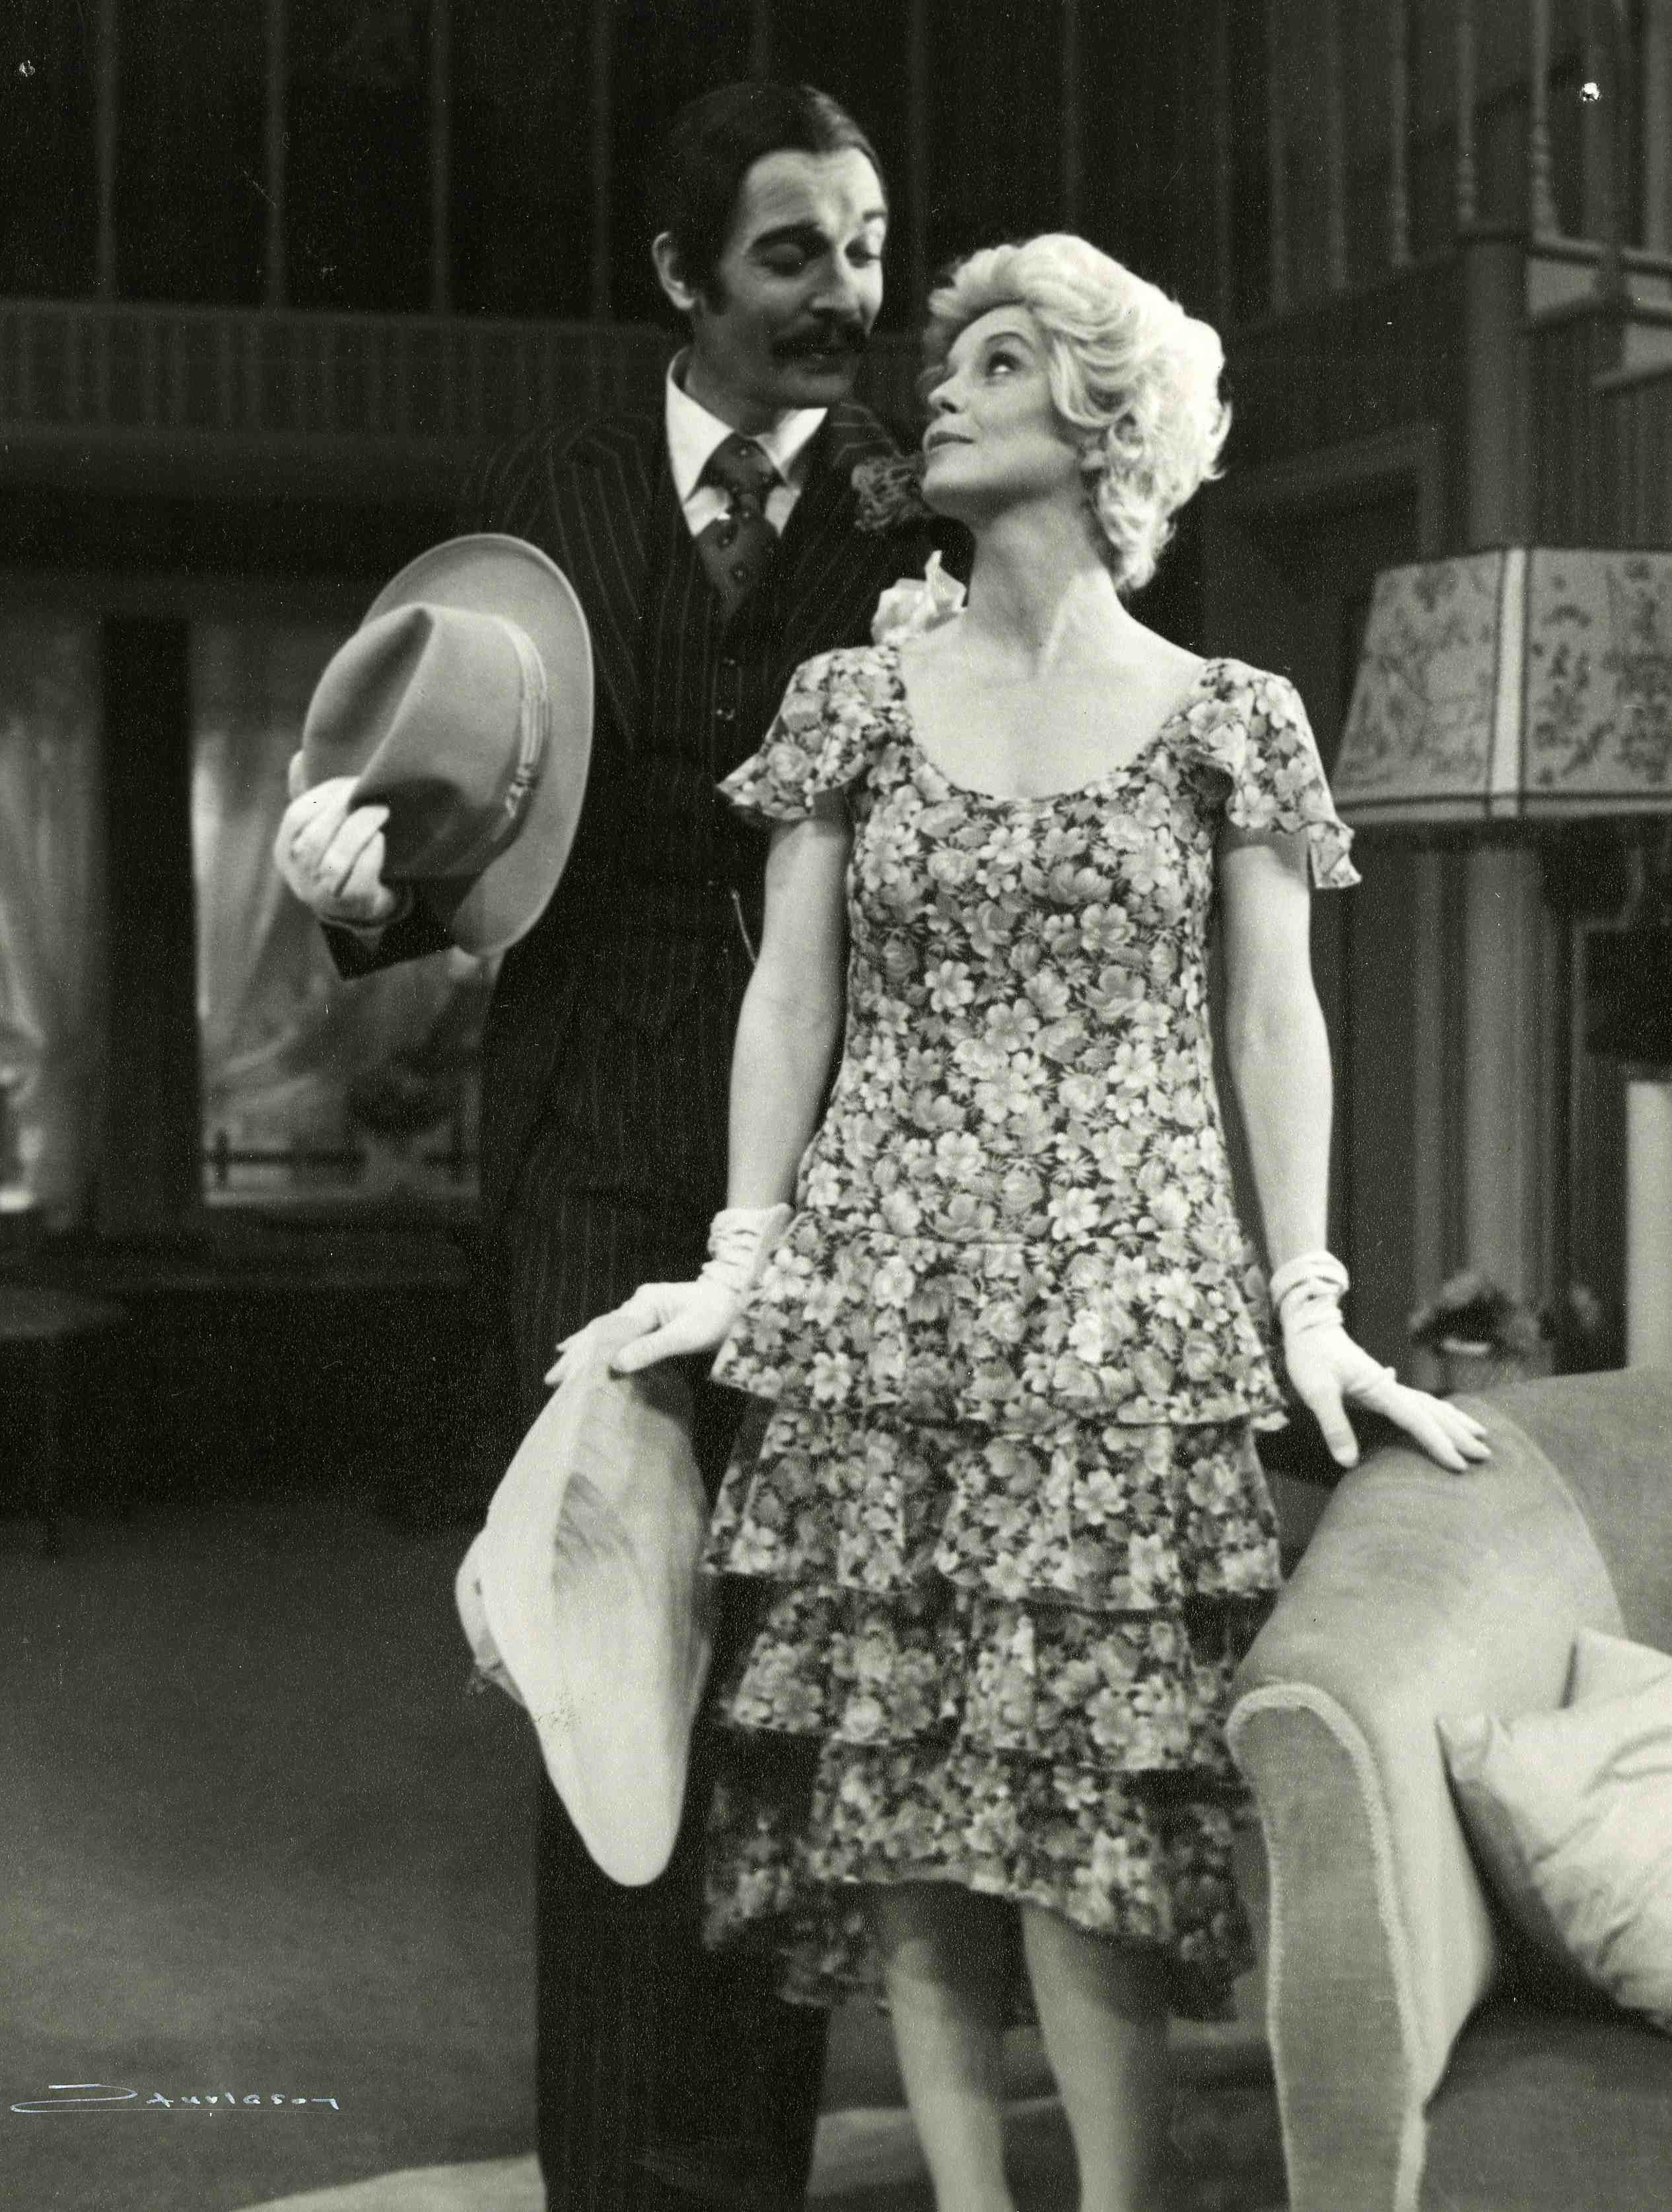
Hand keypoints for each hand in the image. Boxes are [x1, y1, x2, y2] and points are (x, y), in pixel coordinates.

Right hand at [273, 751, 401, 928]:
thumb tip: (299, 757)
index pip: (296, 817)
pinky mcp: (351, 905)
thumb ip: (313, 797)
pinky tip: (381, 838)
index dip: (322, 795)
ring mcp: (322, 895)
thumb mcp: (323, 829)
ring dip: (360, 829)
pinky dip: (371, 854)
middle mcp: (298, 876)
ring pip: (335, 859)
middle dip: (345, 809)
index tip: (349, 782)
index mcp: (285, 852)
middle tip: (371, 792)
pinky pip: (359, 878)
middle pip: (316, 837)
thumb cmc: (342, 855)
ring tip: (382, 809)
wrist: (364, 905)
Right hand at [545, 1278, 742, 1389]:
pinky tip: (594, 1352)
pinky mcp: (654, 1318)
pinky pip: (621, 1333)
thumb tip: (616, 1364)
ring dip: (585, 1350)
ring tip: (562, 1364)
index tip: (563, 1375)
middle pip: (600, 1332)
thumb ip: (651, 1348)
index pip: (605, 1333)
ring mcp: (645, 1309)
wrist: (740, 1299)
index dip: (583, 1356)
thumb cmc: (718, 1316)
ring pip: (607, 1332)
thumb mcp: (686, 1335)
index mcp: (644, 1304)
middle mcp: (639, 1303)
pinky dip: (603, 1344)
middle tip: (552, 1378)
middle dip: (576, 1355)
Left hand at [1284, 1317, 1491, 1474]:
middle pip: (1434, 1412)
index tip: (1460, 1465)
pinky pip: (1418, 1400)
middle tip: (1486, 1455)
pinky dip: (1437, 1410)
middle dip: (1460, 1434)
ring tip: (1480, 1433)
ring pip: (1431, 1404)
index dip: (1439, 1444)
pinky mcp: (1380, 1384)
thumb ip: (1334, 1425)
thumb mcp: (1316, 1392)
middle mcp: (1391, 1387)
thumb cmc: (1310, 1357)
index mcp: (1382, 1389)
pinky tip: (1443, 1412)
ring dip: (1455, 1420)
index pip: (1417, 1420)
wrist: (1309, 1325)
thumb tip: (1349, 1462)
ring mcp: (1388, 1384)